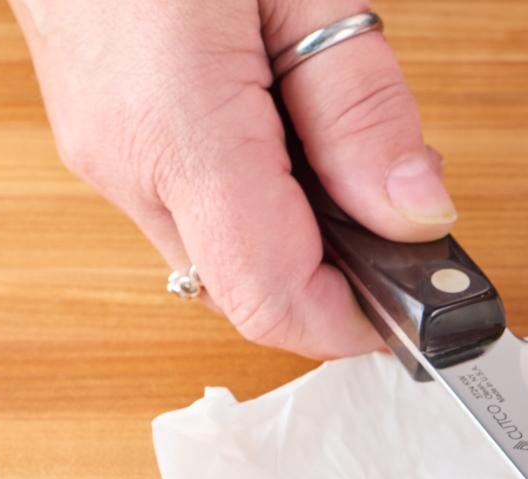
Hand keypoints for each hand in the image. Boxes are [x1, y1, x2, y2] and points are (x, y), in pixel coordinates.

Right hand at [11, 0, 453, 359]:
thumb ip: (360, 108)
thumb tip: (417, 216)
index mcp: (175, 132)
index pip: (273, 301)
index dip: (358, 322)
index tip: (422, 296)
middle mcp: (128, 163)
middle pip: (253, 290)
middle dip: (340, 268)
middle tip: (393, 191)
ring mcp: (107, 156)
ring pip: (226, 256)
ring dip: (301, 232)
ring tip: (333, 131)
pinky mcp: (106, 139)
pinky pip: (197, 209)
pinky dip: (261, 198)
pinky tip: (286, 124)